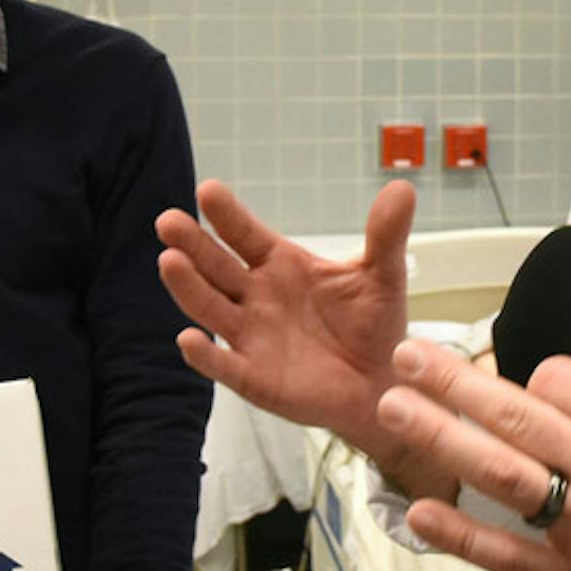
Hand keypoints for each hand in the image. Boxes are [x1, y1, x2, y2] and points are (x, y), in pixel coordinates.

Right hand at [156, 179, 416, 455]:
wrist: (385, 383)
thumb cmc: (375, 325)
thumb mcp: (383, 275)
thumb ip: (385, 234)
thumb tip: (402, 188)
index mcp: (280, 265)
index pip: (245, 234)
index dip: (226, 214)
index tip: (207, 191)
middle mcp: (256, 296)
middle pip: (216, 266)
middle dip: (192, 244)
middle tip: (168, 221)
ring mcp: (250, 336)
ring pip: (210, 308)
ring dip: (188, 287)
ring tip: (169, 262)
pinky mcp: (254, 376)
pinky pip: (223, 365)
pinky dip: (205, 355)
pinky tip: (188, 339)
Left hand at [378, 338, 570, 570]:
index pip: (554, 376)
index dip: (530, 373)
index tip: (526, 384)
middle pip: (511, 411)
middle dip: (450, 378)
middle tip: (406, 356)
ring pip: (497, 470)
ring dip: (437, 436)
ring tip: (393, 409)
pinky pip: (505, 553)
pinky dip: (458, 533)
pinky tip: (419, 512)